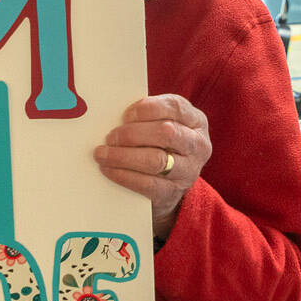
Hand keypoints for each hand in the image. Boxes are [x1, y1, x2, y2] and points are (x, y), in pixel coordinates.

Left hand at [94, 94, 210, 243]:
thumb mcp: (163, 125)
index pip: (175, 107)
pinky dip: (123, 176)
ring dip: (123, 156)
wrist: (170, 186)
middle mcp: (198, 145)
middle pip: (167, 133)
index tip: (125, 114)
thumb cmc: (161, 145)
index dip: (148, 108)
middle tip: (110, 137)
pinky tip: (108, 169)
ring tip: (102, 154)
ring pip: (155, 160)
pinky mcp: (173, 193)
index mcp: (195, 121)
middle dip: (133, 134)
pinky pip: (147, 184)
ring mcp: (189, 171)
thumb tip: (113, 113)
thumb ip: (147, 117)